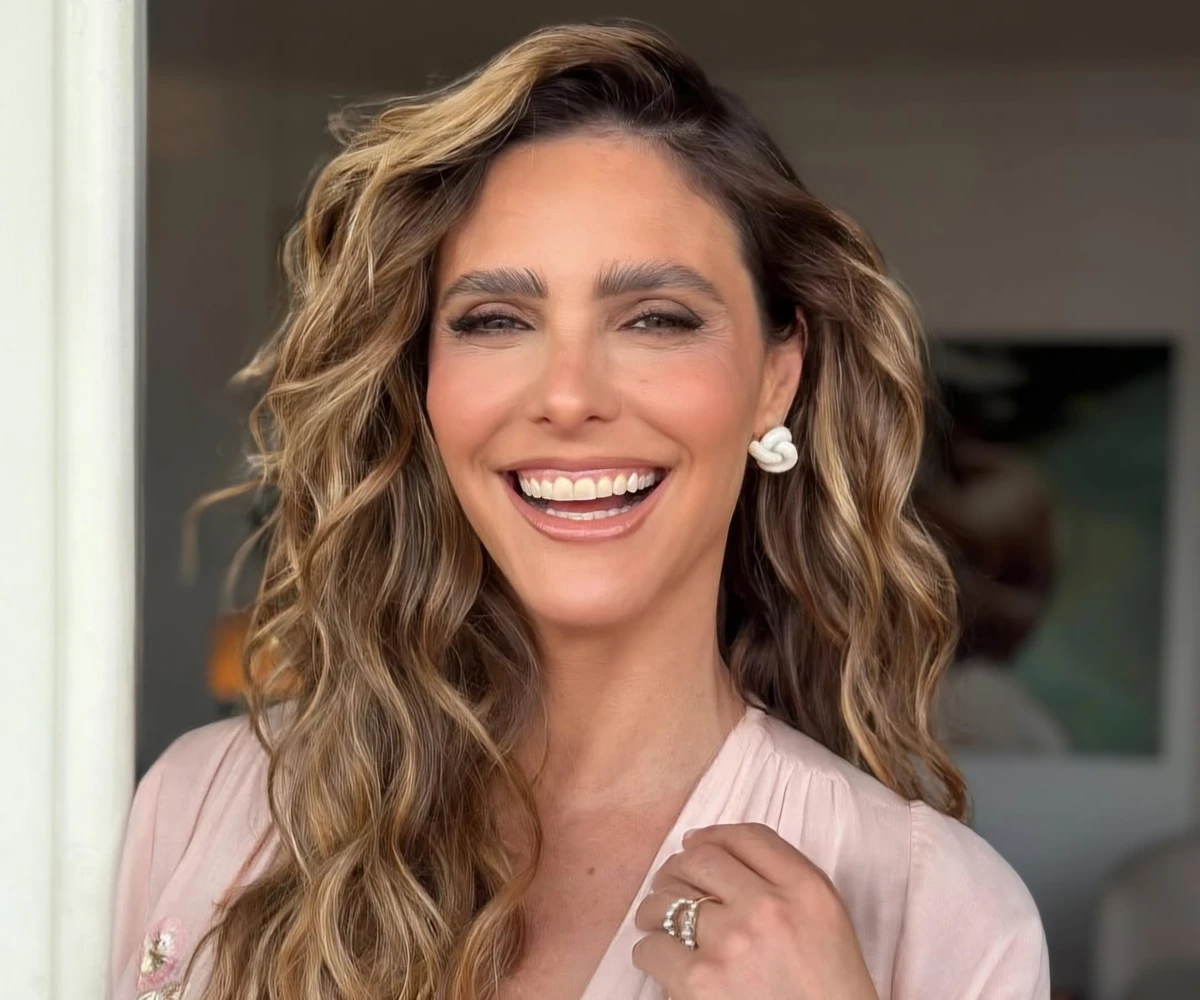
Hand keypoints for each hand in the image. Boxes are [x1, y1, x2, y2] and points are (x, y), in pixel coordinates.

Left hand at [632, 823, 877, 999]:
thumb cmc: (827, 991)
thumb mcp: (826, 920)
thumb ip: (784, 878)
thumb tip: (709, 847)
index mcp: (807, 890)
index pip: (746, 836)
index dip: (712, 836)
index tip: (695, 846)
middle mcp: (769, 908)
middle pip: (701, 859)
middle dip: (677, 869)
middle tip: (668, 884)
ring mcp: (733, 943)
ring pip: (668, 899)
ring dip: (655, 908)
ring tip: (654, 920)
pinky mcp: (701, 981)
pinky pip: (652, 948)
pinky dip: (650, 953)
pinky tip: (660, 960)